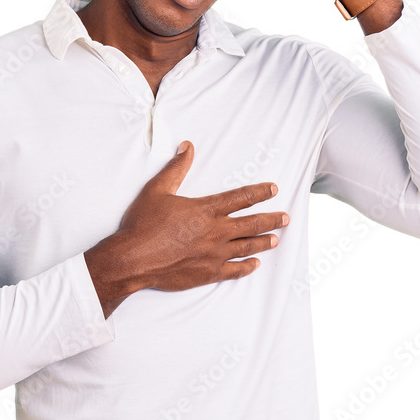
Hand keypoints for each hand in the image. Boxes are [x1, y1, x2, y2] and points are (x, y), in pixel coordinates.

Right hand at [84, 140, 289, 316]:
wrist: (133, 259)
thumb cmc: (143, 224)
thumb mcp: (157, 190)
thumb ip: (176, 168)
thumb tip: (187, 147)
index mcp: (205, 210)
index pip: (240, 198)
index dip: (259, 192)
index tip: (273, 189)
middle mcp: (215, 232)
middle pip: (251, 223)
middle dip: (271, 220)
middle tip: (285, 218)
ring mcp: (214, 254)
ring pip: (247, 246)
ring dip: (263, 242)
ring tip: (275, 240)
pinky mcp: (208, 273)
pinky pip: (234, 270)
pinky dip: (247, 267)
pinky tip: (255, 265)